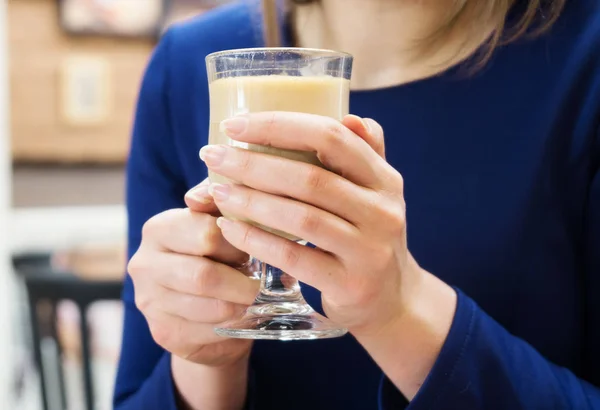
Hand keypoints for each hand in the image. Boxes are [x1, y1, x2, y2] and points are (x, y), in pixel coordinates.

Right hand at [127, 179, 258, 366]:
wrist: (206, 309)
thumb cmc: (220, 258)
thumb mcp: (223, 224)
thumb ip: (223, 202)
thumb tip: (220, 188)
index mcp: (159, 228)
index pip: (205, 234)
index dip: (240, 243)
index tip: (261, 247)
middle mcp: (144, 264)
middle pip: (203, 276)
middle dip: (243, 282)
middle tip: (266, 283)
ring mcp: (149, 301)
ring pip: (210, 307)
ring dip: (243, 306)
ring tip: (258, 299)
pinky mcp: (163, 332)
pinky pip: (209, 332)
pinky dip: (235, 326)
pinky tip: (244, 317)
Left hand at [199, 112, 423, 336]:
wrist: (391, 299)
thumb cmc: (368, 236)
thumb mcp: (374, 195)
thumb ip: (364, 155)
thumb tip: (349, 116)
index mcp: (385, 179)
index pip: (332, 137)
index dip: (280, 127)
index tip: (235, 125)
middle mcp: (382, 211)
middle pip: (311, 178)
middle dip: (254, 164)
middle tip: (212, 156)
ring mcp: (369, 250)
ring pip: (301, 218)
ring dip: (252, 202)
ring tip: (217, 190)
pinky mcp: (350, 284)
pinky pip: (295, 258)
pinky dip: (258, 241)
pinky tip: (230, 227)